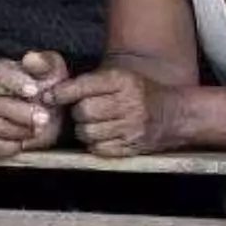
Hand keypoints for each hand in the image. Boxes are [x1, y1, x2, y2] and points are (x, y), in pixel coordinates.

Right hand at [0, 51, 70, 158]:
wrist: (50, 112)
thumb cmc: (47, 87)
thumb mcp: (52, 71)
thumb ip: (43, 64)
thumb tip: (31, 58)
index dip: (14, 82)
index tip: (34, 91)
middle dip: (22, 112)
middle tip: (45, 117)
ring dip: (21, 129)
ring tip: (40, 127)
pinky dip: (13, 145)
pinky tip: (27, 137)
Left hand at [47, 67, 182, 157]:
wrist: (175, 115)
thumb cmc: (141, 93)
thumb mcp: (121, 78)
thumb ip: (91, 83)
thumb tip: (53, 92)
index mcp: (123, 80)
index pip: (84, 86)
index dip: (62, 92)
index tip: (50, 97)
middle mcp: (128, 102)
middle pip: (83, 111)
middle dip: (77, 112)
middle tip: (84, 111)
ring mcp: (130, 127)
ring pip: (88, 132)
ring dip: (85, 129)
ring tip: (94, 124)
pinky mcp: (131, 146)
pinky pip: (99, 148)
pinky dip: (95, 143)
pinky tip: (103, 135)